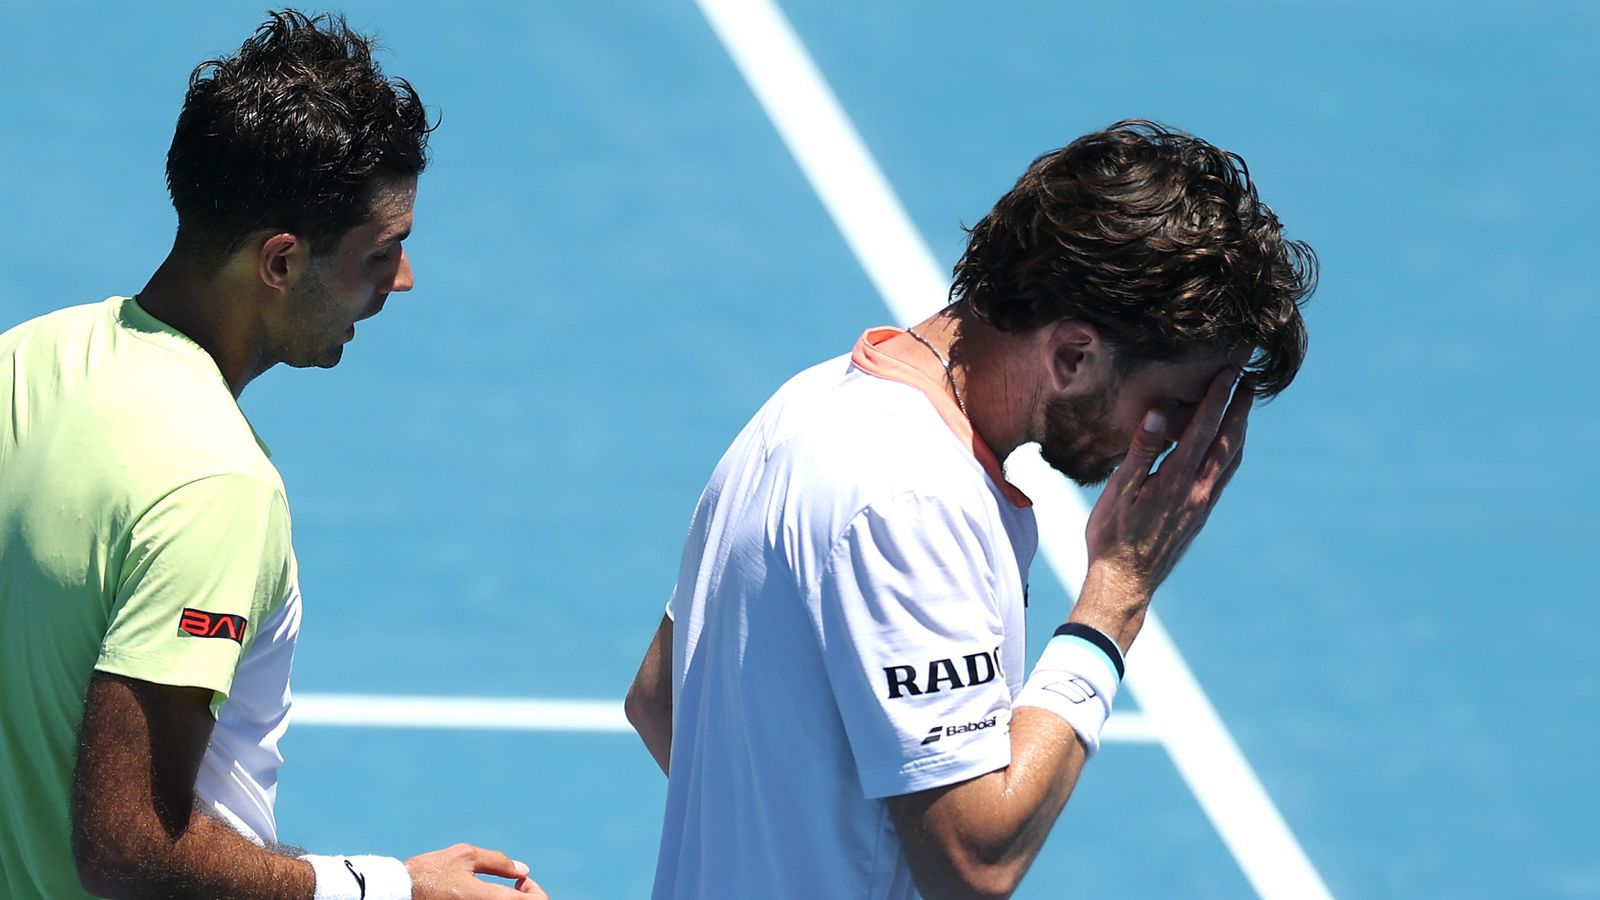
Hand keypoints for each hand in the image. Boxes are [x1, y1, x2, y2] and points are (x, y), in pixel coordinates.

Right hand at [405, 843, 547, 897]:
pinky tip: (483, 896)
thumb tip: (523, 870)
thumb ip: (499, 862)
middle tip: (516, 884)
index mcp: (490, 899)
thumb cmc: (430, 873)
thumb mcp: (466, 856)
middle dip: (525, 897)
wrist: (398, 893)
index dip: (536, 891)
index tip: (521, 880)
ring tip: (502, 889)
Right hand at [1076, 367, 1252, 642]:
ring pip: (1230, 460)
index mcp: (1177, 480)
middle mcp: (1198, 491)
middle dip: (1239, 409)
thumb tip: (1158, 414)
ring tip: (1242, 410)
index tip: (1230, 373)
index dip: (1217, 397)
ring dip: (1239, 431)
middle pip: (1228, 441)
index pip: (1203, 428)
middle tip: (1248, 383)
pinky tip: (1226, 451)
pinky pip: (1224, 477)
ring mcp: (1202, 505)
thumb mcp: (1119, 491)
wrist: (1126, 583)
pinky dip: (1231, 454)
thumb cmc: (1113, 536)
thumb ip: (1141, 452)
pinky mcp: (1200, 516)